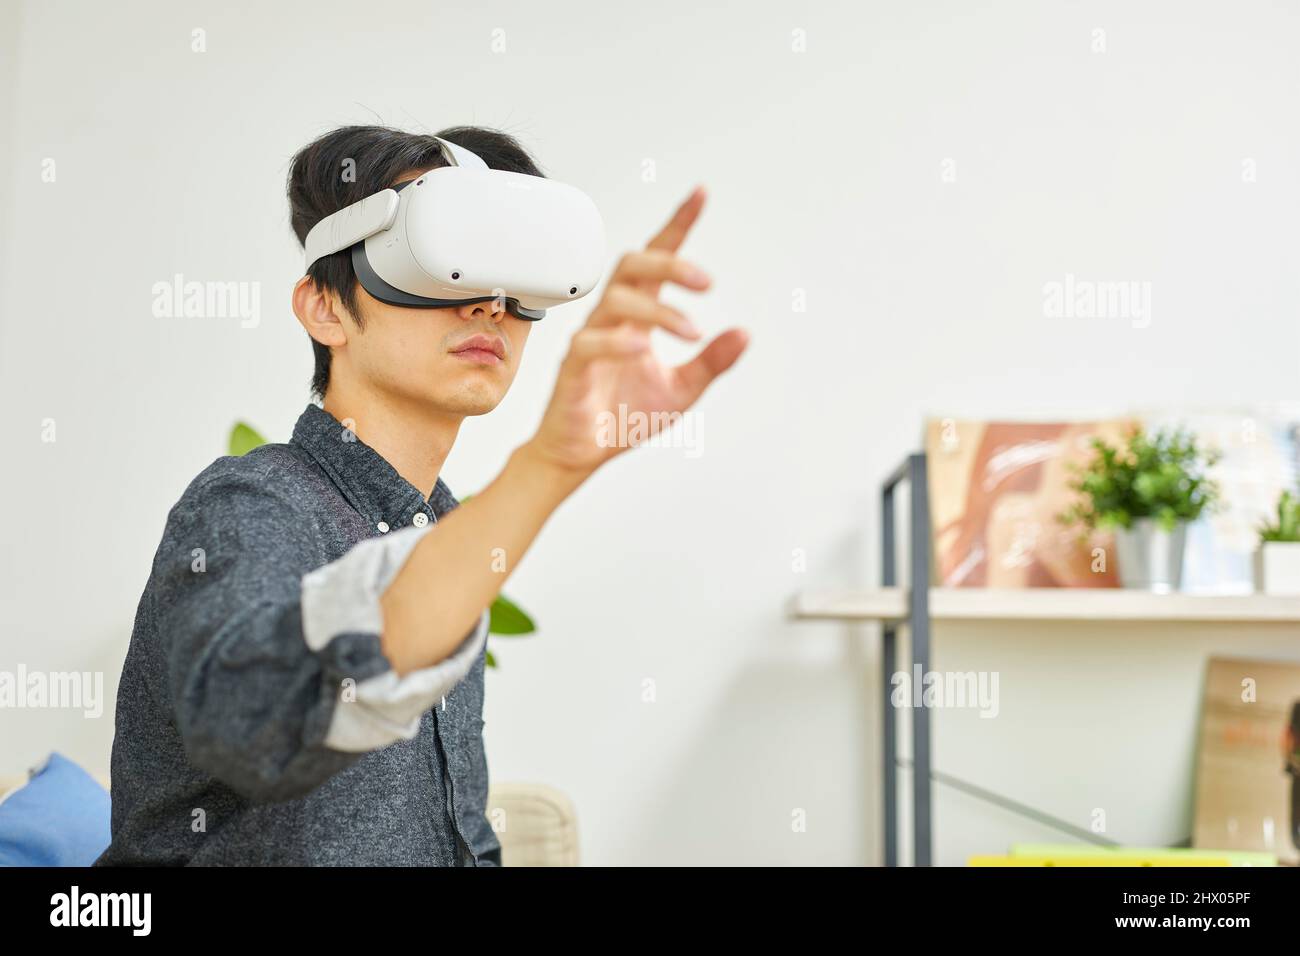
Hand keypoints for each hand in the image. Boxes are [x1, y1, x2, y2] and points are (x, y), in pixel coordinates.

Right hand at [528, 187, 748, 474]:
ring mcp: (592, 338)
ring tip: (691, 333)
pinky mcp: (574, 367)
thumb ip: (711, 362)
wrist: (585, 452)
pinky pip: (588, 342)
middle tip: (706, 282)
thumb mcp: (682, 389)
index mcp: (639, 315)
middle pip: (633, 264)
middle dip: (670, 263)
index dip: (678, 225)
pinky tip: (641, 348)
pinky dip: (616, 341)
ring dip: (660, 312)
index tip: (701, 194)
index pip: (657, 258)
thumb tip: (745, 334)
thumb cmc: (625, 414)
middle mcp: (615, 318)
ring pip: (617, 299)